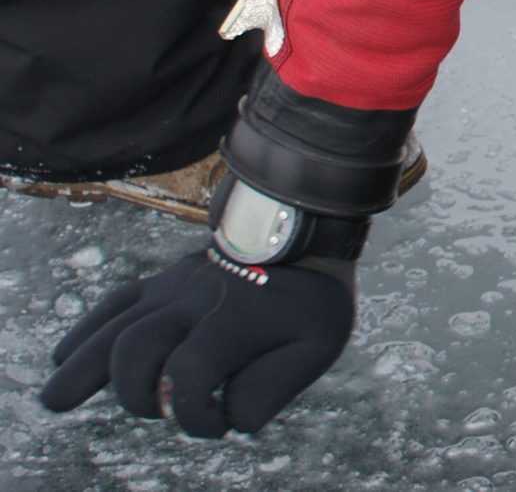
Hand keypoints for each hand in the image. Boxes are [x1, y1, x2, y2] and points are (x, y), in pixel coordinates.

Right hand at [40, 249, 353, 437]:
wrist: (305, 235)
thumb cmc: (312, 301)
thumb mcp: (316, 347)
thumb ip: (271, 390)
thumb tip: (227, 420)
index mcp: (236, 320)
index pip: (189, 375)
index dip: (194, 415)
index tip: (219, 424)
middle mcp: (196, 300)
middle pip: (136, 347)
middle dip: (134, 394)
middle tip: (157, 410)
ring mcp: (173, 286)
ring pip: (113, 326)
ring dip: (82, 367)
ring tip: (56, 400)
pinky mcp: (162, 281)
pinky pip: (115, 303)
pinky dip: (85, 332)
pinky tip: (63, 358)